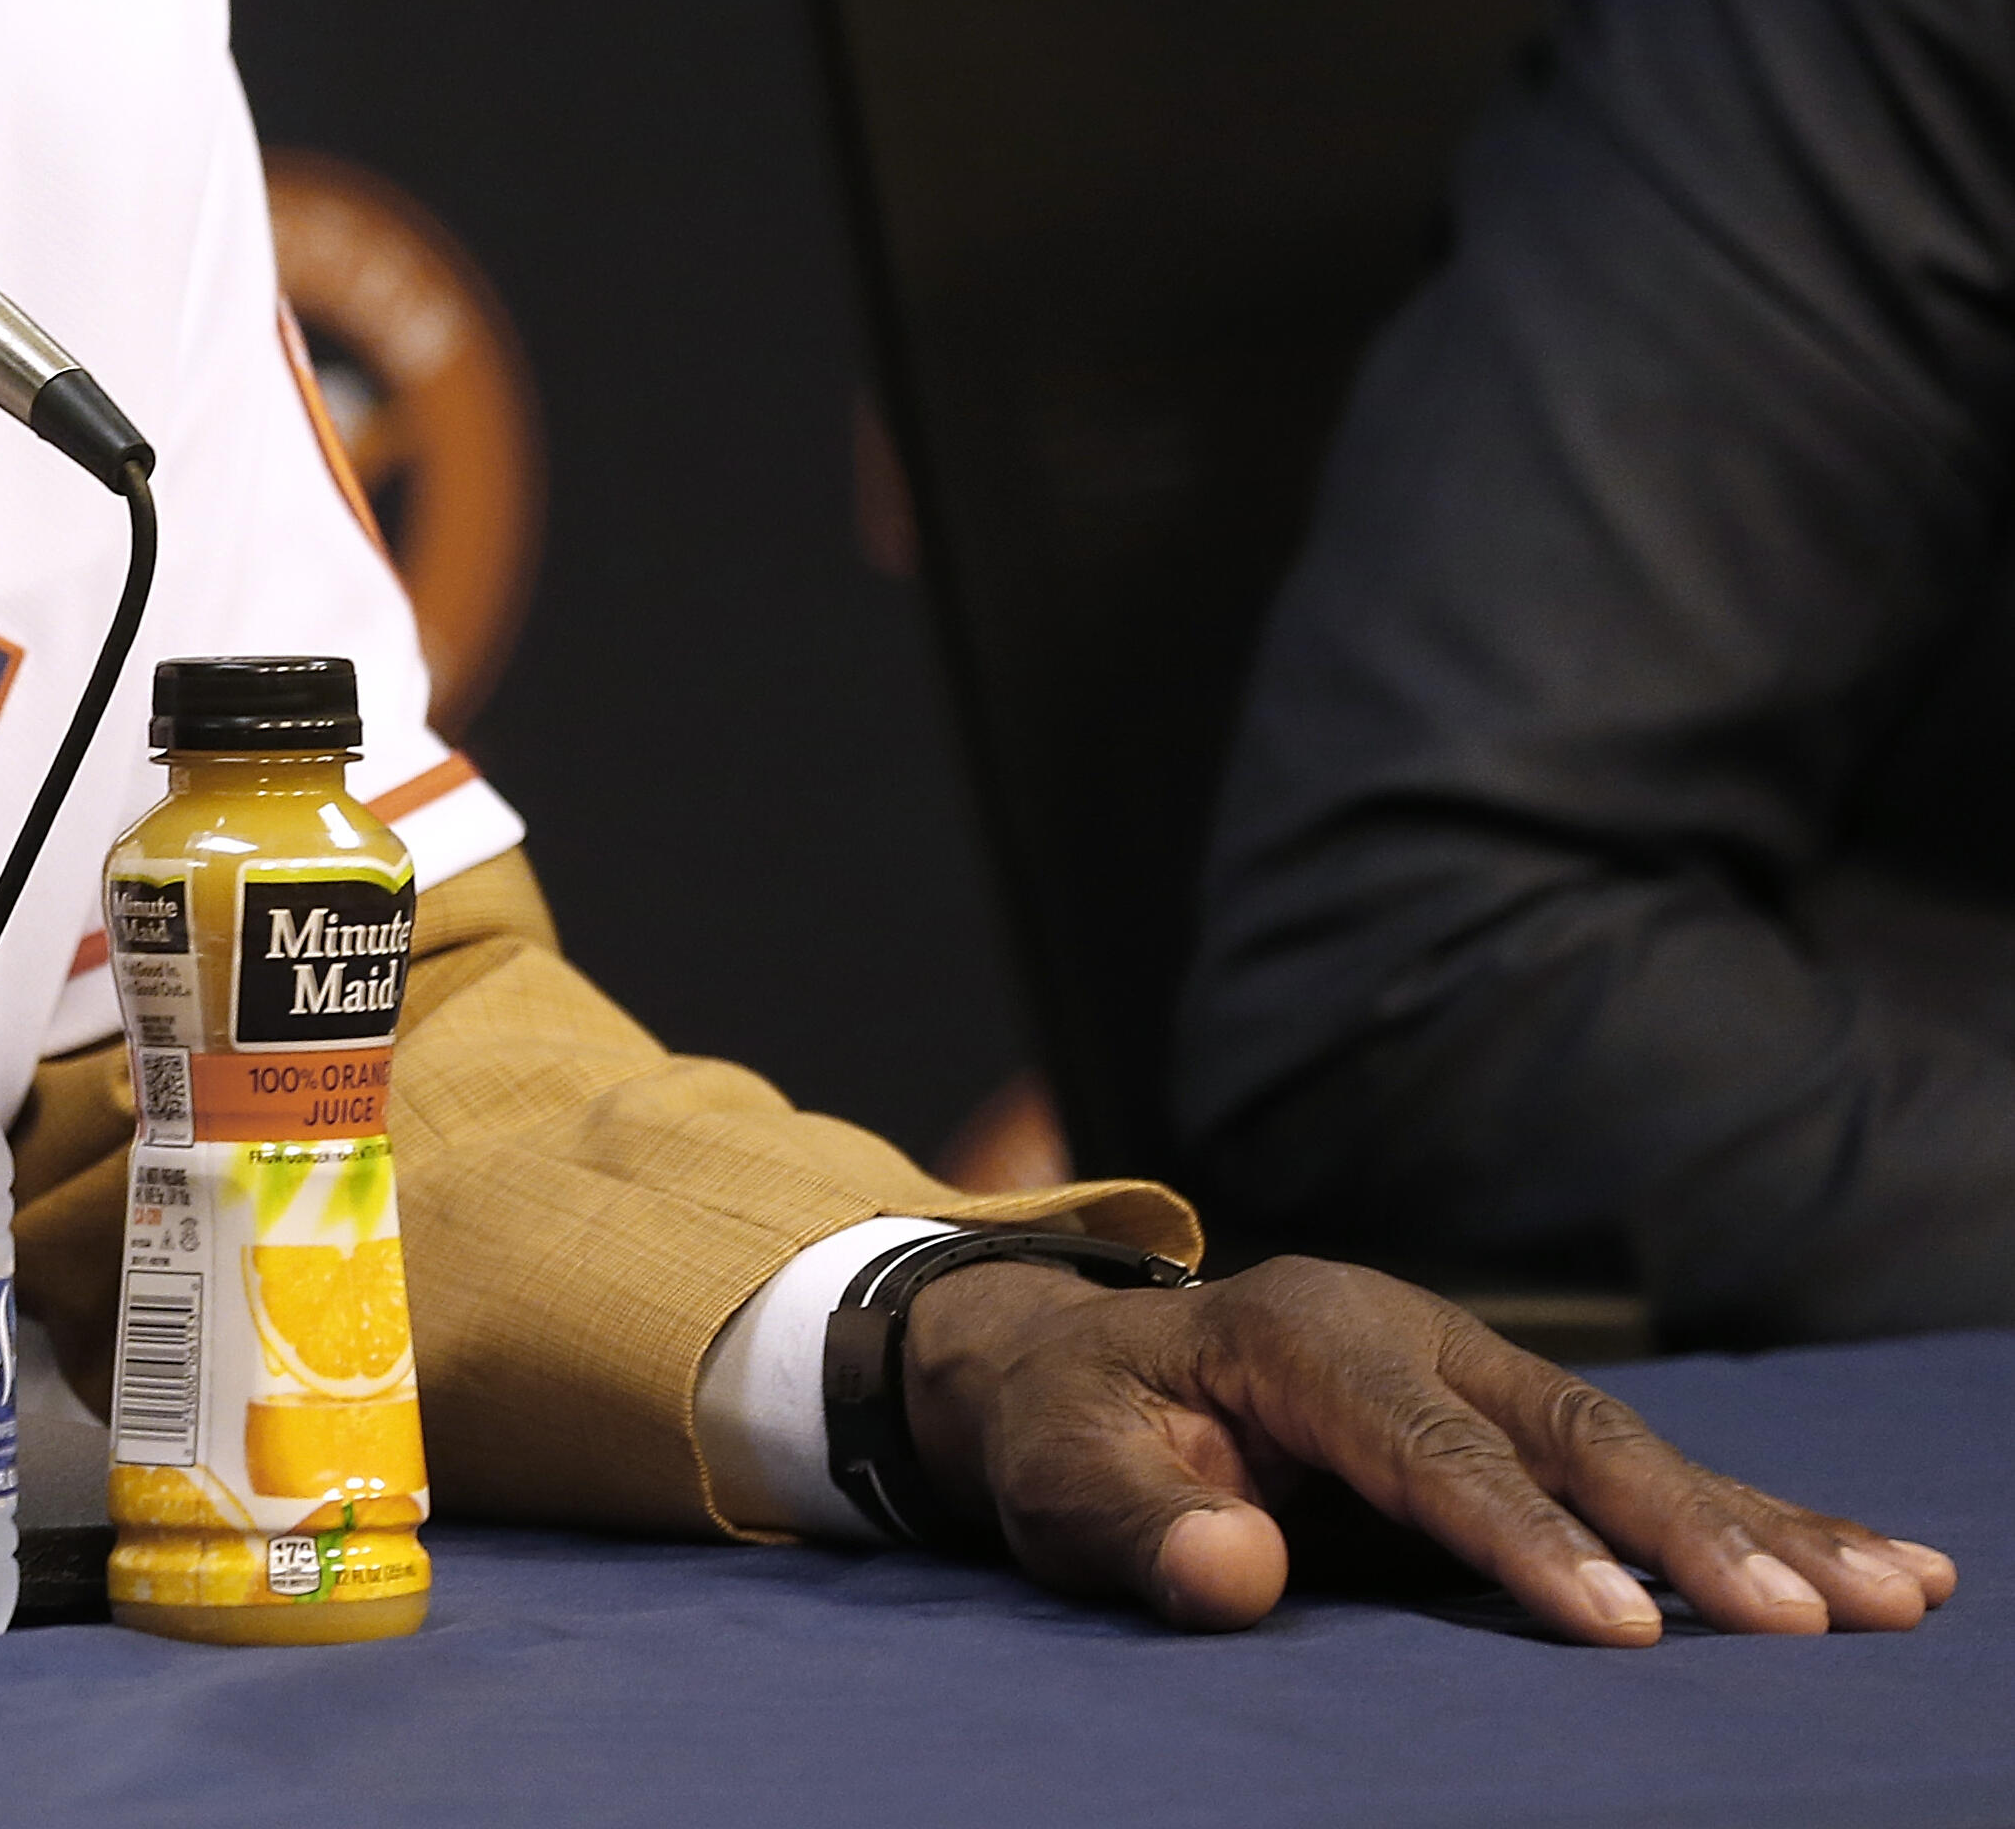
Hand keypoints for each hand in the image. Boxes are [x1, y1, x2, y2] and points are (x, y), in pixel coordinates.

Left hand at [899, 1254, 1958, 1639]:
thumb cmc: (1072, 1434)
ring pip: (1633, 1443)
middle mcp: (1407, 1332)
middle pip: (1566, 1433)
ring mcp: (1469, 1363)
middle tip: (1800, 1621)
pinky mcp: (1508, 1413)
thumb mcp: (1063, 1479)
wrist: (1075, 1376)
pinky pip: (1643, 1465)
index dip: (1525, 1539)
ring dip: (1760, 1522)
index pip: (1431, 1451)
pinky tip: (1872, 1564)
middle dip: (1685, 1528)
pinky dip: (1754, 1514)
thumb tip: (1231, 1574)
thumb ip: (1139, 1529)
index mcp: (1301, 1336)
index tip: (1621, 1626)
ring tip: (1897, 1592)